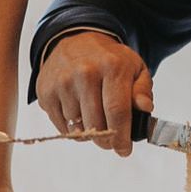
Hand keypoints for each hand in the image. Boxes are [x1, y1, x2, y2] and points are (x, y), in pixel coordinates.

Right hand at [34, 31, 152, 156]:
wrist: (75, 41)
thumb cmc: (109, 60)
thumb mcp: (134, 68)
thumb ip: (143, 90)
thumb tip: (144, 108)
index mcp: (112, 66)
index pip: (117, 111)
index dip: (122, 136)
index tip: (124, 150)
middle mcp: (85, 73)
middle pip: (97, 124)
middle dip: (107, 140)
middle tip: (111, 141)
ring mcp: (63, 83)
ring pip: (78, 128)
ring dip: (90, 134)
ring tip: (96, 124)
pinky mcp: (46, 92)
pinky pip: (62, 127)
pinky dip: (73, 131)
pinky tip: (81, 118)